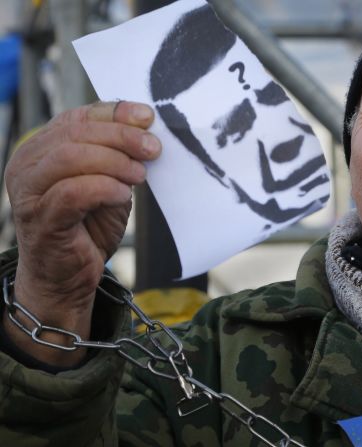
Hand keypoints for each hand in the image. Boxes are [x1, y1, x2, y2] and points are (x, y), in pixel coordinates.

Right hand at [4, 101, 159, 364]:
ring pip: (71, 156)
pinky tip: (123, 195)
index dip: (115, 112)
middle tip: (153, 149)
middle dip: (122, 137)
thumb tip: (147, 126)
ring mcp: (29, 192)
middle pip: (76, 133)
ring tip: (139, 175)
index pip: (78, 117)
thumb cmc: (87, 227)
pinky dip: (105, 188)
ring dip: (114, 162)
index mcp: (41, 149)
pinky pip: (73, 192)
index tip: (148, 117)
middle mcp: (27, 165)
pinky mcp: (41, 219)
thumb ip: (118, 154)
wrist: (67, 278)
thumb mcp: (107, 181)